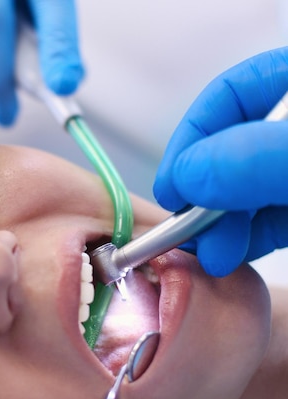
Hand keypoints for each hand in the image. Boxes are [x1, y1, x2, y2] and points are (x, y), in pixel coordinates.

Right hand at [153, 47, 287, 276]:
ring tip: (214, 253)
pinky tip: (235, 253)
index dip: (190, 144)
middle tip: (190, 232)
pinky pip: (273, 217)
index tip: (173, 190)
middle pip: (232, 150)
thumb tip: (188, 177)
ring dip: (222, 225)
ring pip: (249, 189)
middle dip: (205, 196)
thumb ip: (251, 158)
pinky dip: (249, 237)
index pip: (227, 98)